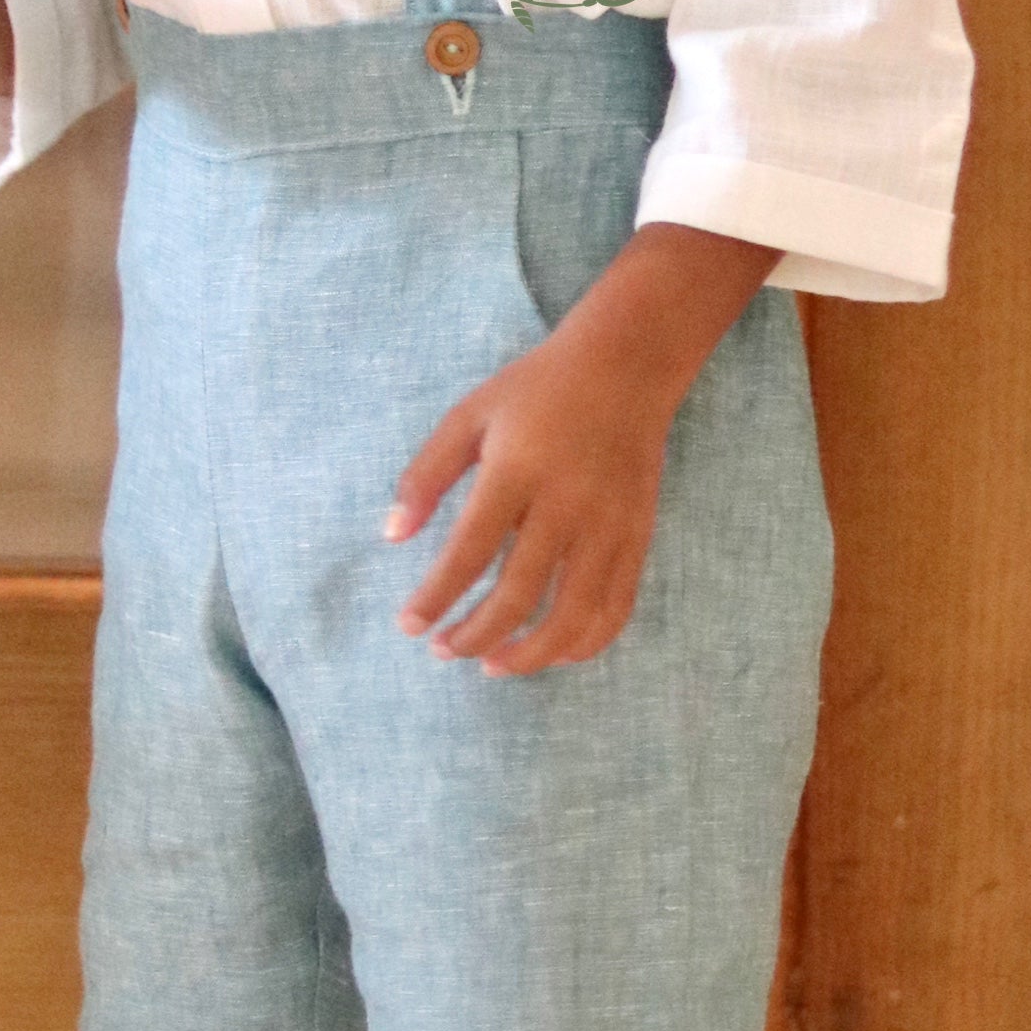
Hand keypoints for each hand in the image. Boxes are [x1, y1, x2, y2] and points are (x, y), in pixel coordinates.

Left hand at [382, 223, 783, 676]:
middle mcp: (567, 504)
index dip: (436, 597)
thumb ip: (427, 475)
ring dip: (531, 654)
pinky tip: (551, 651)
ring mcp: (610, 525)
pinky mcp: (639, 536)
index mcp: (518, 470)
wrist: (627, 366)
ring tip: (493, 665)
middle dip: (476, 635)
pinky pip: (616, 608)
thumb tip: (392, 536)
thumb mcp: (470, 415)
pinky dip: (585, 643)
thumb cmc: (538, 389)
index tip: (410, 625)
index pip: (470, 552)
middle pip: (520, 594)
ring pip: (574, 615)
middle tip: (444, 651)